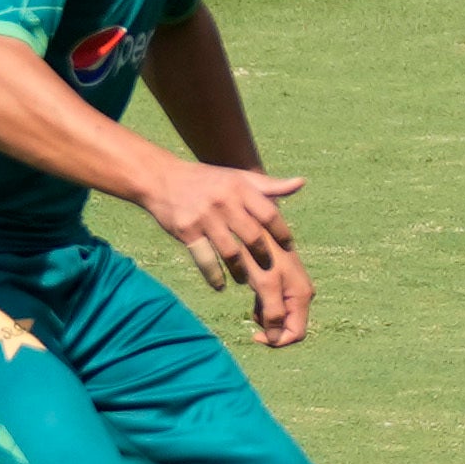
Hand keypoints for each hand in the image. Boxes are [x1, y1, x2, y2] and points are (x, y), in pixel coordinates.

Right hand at [148, 154, 313, 346]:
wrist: (163, 179)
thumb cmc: (208, 180)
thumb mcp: (239, 177)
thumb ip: (269, 185)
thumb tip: (301, 183)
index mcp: (240, 188)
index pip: (270, 213)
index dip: (281, 232)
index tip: (288, 247)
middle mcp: (224, 202)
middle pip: (253, 236)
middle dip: (264, 257)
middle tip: (270, 271)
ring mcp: (205, 217)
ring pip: (231, 252)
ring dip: (241, 271)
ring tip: (245, 280)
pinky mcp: (186, 231)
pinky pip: (204, 260)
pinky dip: (214, 276)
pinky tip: (221, 286)